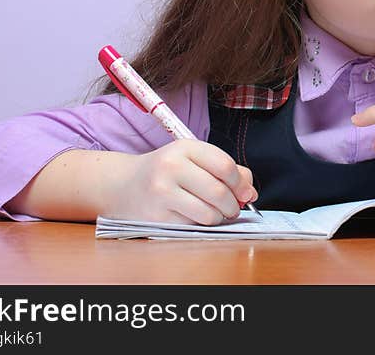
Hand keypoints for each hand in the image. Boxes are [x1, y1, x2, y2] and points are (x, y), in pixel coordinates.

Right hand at [101, 139, 257, 224]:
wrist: (124, 186)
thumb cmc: (167, 172)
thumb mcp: (194, 160)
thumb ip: (226, 170)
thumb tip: (250, 192)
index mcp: (185, 148)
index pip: (225, 166)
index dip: (241, 183)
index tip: (246, 193)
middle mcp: (171, 167)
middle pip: (219, 192)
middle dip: (233, 205)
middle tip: (233, 208)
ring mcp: (162, 192)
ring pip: (209, 214)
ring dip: (219, 218)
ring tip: (215, 213)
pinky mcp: (157, 216)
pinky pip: (193, 226)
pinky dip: (201, 225)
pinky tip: (195, 217)